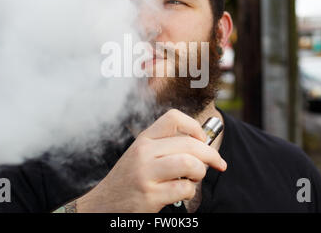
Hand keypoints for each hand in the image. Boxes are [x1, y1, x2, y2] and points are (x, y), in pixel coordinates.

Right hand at [74, 109, 226, 212]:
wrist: (103, 203)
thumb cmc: (129, 179)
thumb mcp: (141, 155)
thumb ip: (165, 147)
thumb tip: (202, 145)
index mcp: (144, 139)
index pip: (173, 117)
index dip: (195, 126)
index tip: (203, 139)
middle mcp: (144, 152)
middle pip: (190, 143)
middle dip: (211, 155)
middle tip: (217, 163)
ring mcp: (146, 174)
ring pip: (190, 164)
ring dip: (200, 173)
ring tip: (195, 178)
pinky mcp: (150, 195)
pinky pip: (184, 189)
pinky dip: (190, 192)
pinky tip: (182, 192)